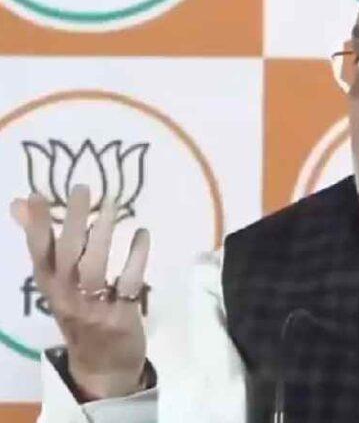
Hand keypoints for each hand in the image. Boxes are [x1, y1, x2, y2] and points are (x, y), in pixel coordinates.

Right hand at [10, 184, 150, 399]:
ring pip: (95, 266)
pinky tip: (142, 234)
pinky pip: (128, 281)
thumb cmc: (79, 313)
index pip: (38, 253)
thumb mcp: (55, 282)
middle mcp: (66, 295)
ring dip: (103, 233)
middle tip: (83, 188)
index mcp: (49, 286)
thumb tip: (20, 202)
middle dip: (73, 221)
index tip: (38, 195)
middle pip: (67, 255)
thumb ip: (43, 243)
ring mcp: (93, 306)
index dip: (36, 225)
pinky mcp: (120, 314)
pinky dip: (136, 256)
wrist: (102, 366)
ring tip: (113, 204)